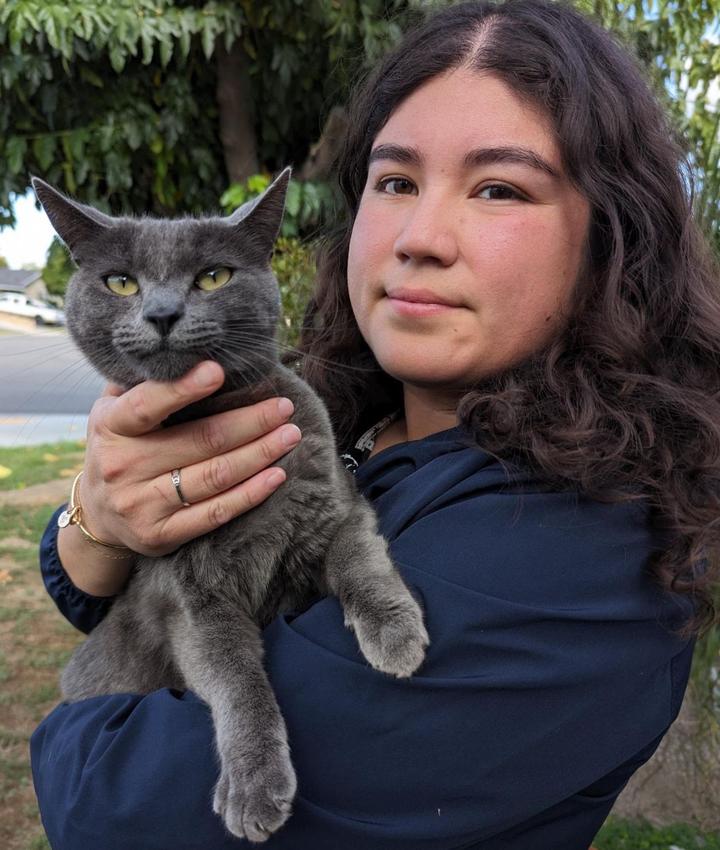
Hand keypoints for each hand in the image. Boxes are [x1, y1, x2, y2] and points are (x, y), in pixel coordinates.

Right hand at [77, 360, 300, 556]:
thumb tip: (186, 350)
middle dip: (250, 422)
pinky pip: (215, 513)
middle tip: (284, 407)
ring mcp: (141, 504)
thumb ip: (141, 383)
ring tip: (290, 435)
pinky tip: (277, 475)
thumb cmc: (120, 448)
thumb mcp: (113, 412)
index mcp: (111, 427)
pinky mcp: (161, 534)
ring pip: (214, 476)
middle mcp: (123, 466)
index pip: (148, 405)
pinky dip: (251, 494)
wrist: (98, 516)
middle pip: (200, 441)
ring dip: (260, 454)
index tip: (219, 371)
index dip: (183, 388)